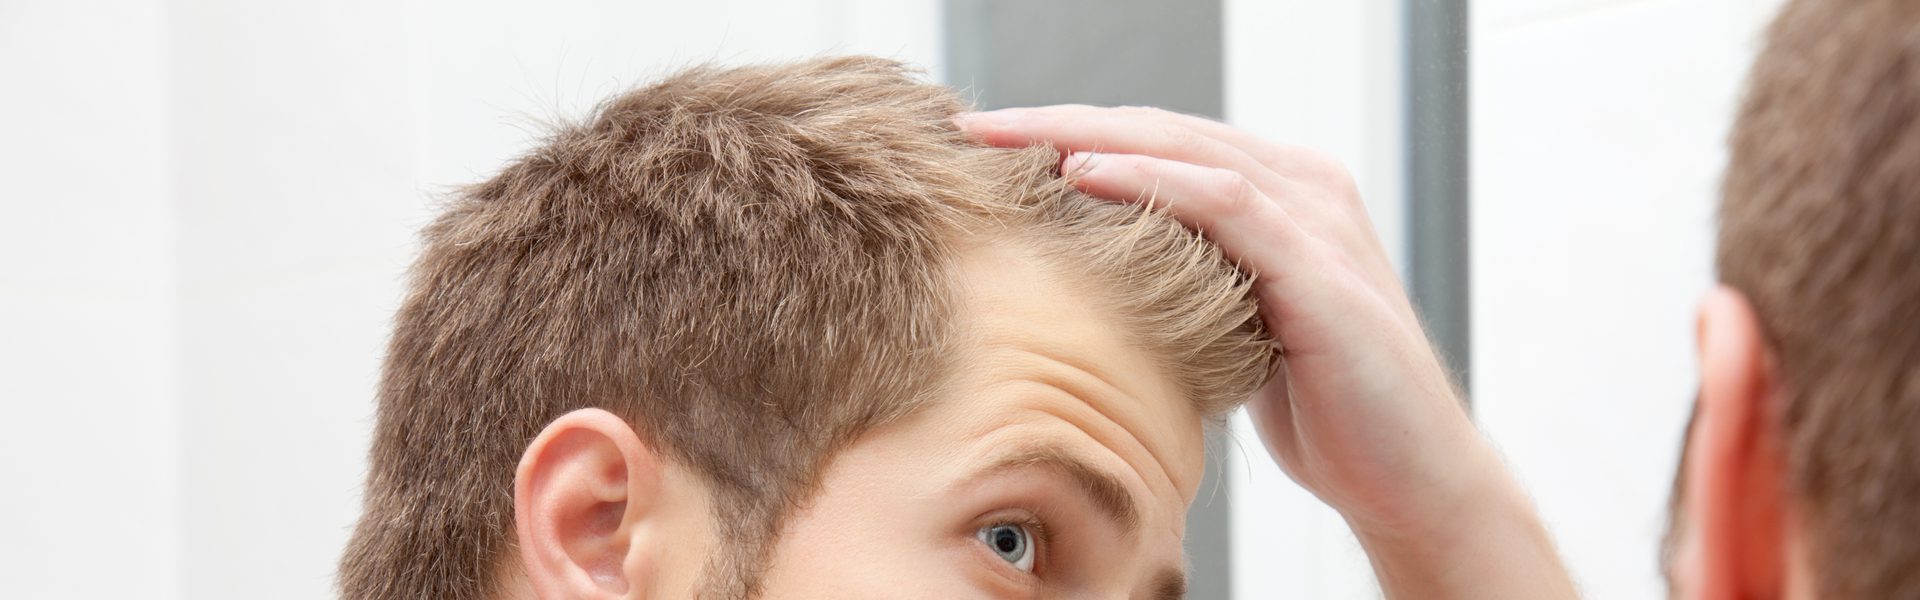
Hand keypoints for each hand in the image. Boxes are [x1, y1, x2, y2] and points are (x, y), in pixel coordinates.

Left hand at [958, 105, 1574, 597]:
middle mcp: (1303, 188)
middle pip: (1160, 130)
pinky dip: (1148, 181)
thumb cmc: (1327, 412)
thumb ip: (1193, 284)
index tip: (989, 147)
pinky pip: (1223, 202)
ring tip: (1006, 139)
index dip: (1070, 134)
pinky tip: (1083, 175)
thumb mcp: (1240, 330)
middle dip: (1059, 123)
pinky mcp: (1321, 266)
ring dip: (1084, 136)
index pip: (1159, 144)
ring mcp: (1317, 219)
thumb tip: (1101, 276)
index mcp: (1281, 196)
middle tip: (974, 126)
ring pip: (1183, 148)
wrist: (1408, 479)